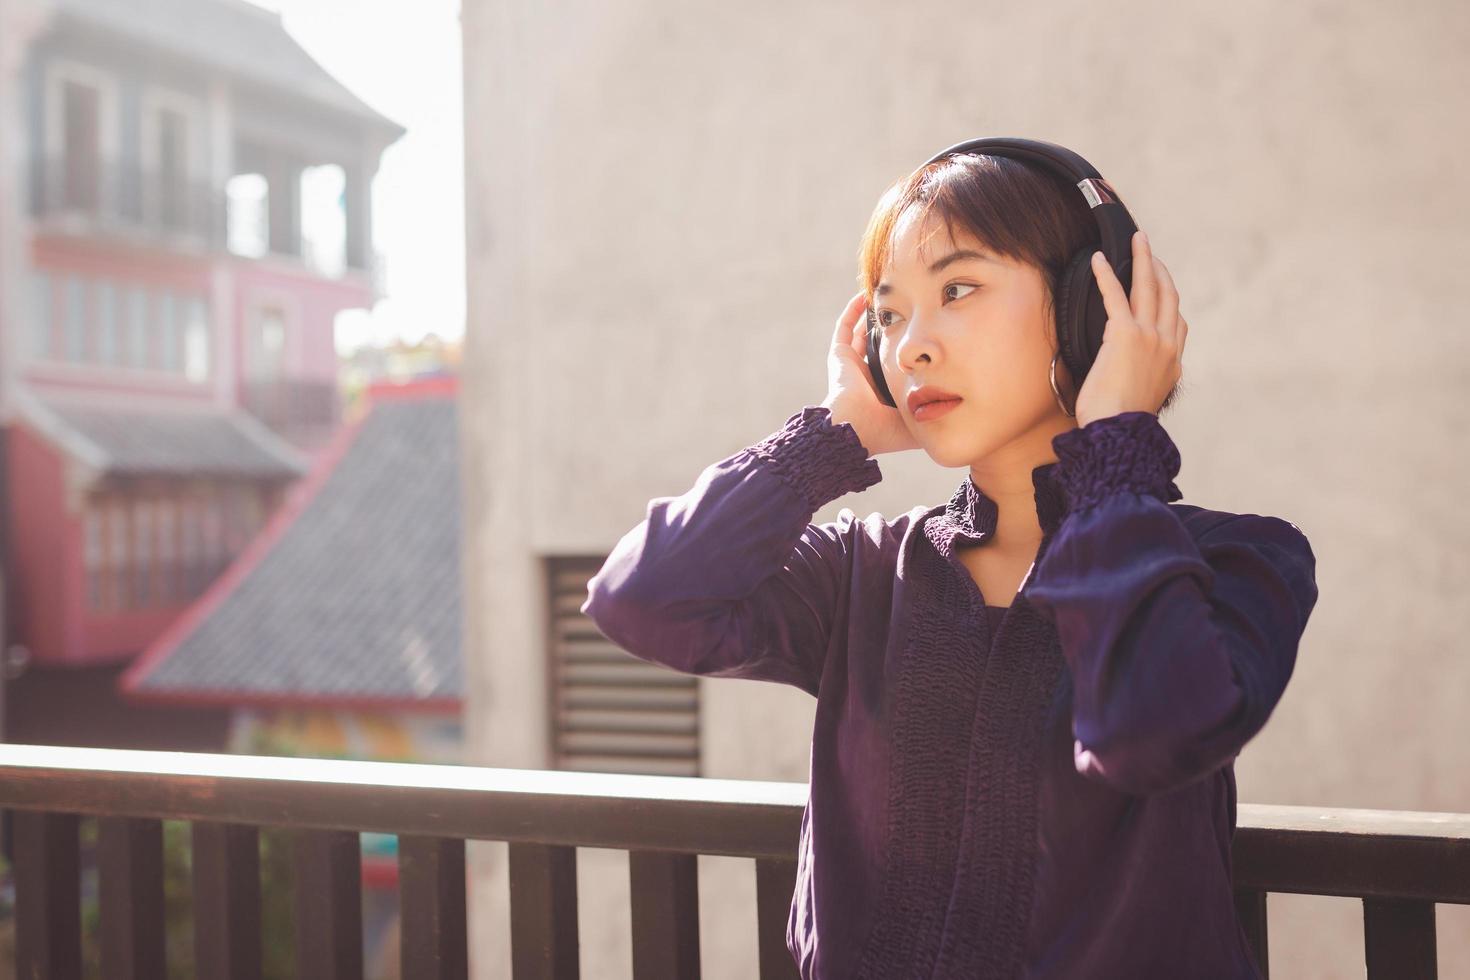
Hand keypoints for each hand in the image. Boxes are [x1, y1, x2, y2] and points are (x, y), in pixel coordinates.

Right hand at [821, 291, 921, 455]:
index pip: (897, 367)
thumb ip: (932, 415)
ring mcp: (851, 366)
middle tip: (909, 311)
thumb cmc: (885, 430)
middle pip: (881, 347)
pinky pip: (845, 327)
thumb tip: (957, 411)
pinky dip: (853, 311)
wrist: (856, 429)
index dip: (909, 353)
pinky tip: (865, 296)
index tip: (927, 335)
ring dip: (874, 318)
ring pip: (862, 335)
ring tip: (888, 300)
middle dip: (893, 330)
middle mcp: (866, 378)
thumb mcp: (916, 423)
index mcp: (883, 393)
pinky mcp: (839, 357)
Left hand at [1073, 230, 1188, 427]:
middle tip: (1148, 246)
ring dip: (1142, 259)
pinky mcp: (1125, 334)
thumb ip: (1144, 378)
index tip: (1162, 280)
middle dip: (1159, 267)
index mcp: (1173, 361)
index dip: (1170, 296)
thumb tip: (1131, 374)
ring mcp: (1149, 337)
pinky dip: (1106, 275)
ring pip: (1149, 287)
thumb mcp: (1143, 398)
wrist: (1118, 434)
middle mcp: (1167, 344)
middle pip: (1168, 294)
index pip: (1178, 321)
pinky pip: (1115, 295)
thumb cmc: (1120, 424)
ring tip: (1136, 239)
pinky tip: (1097, 260)